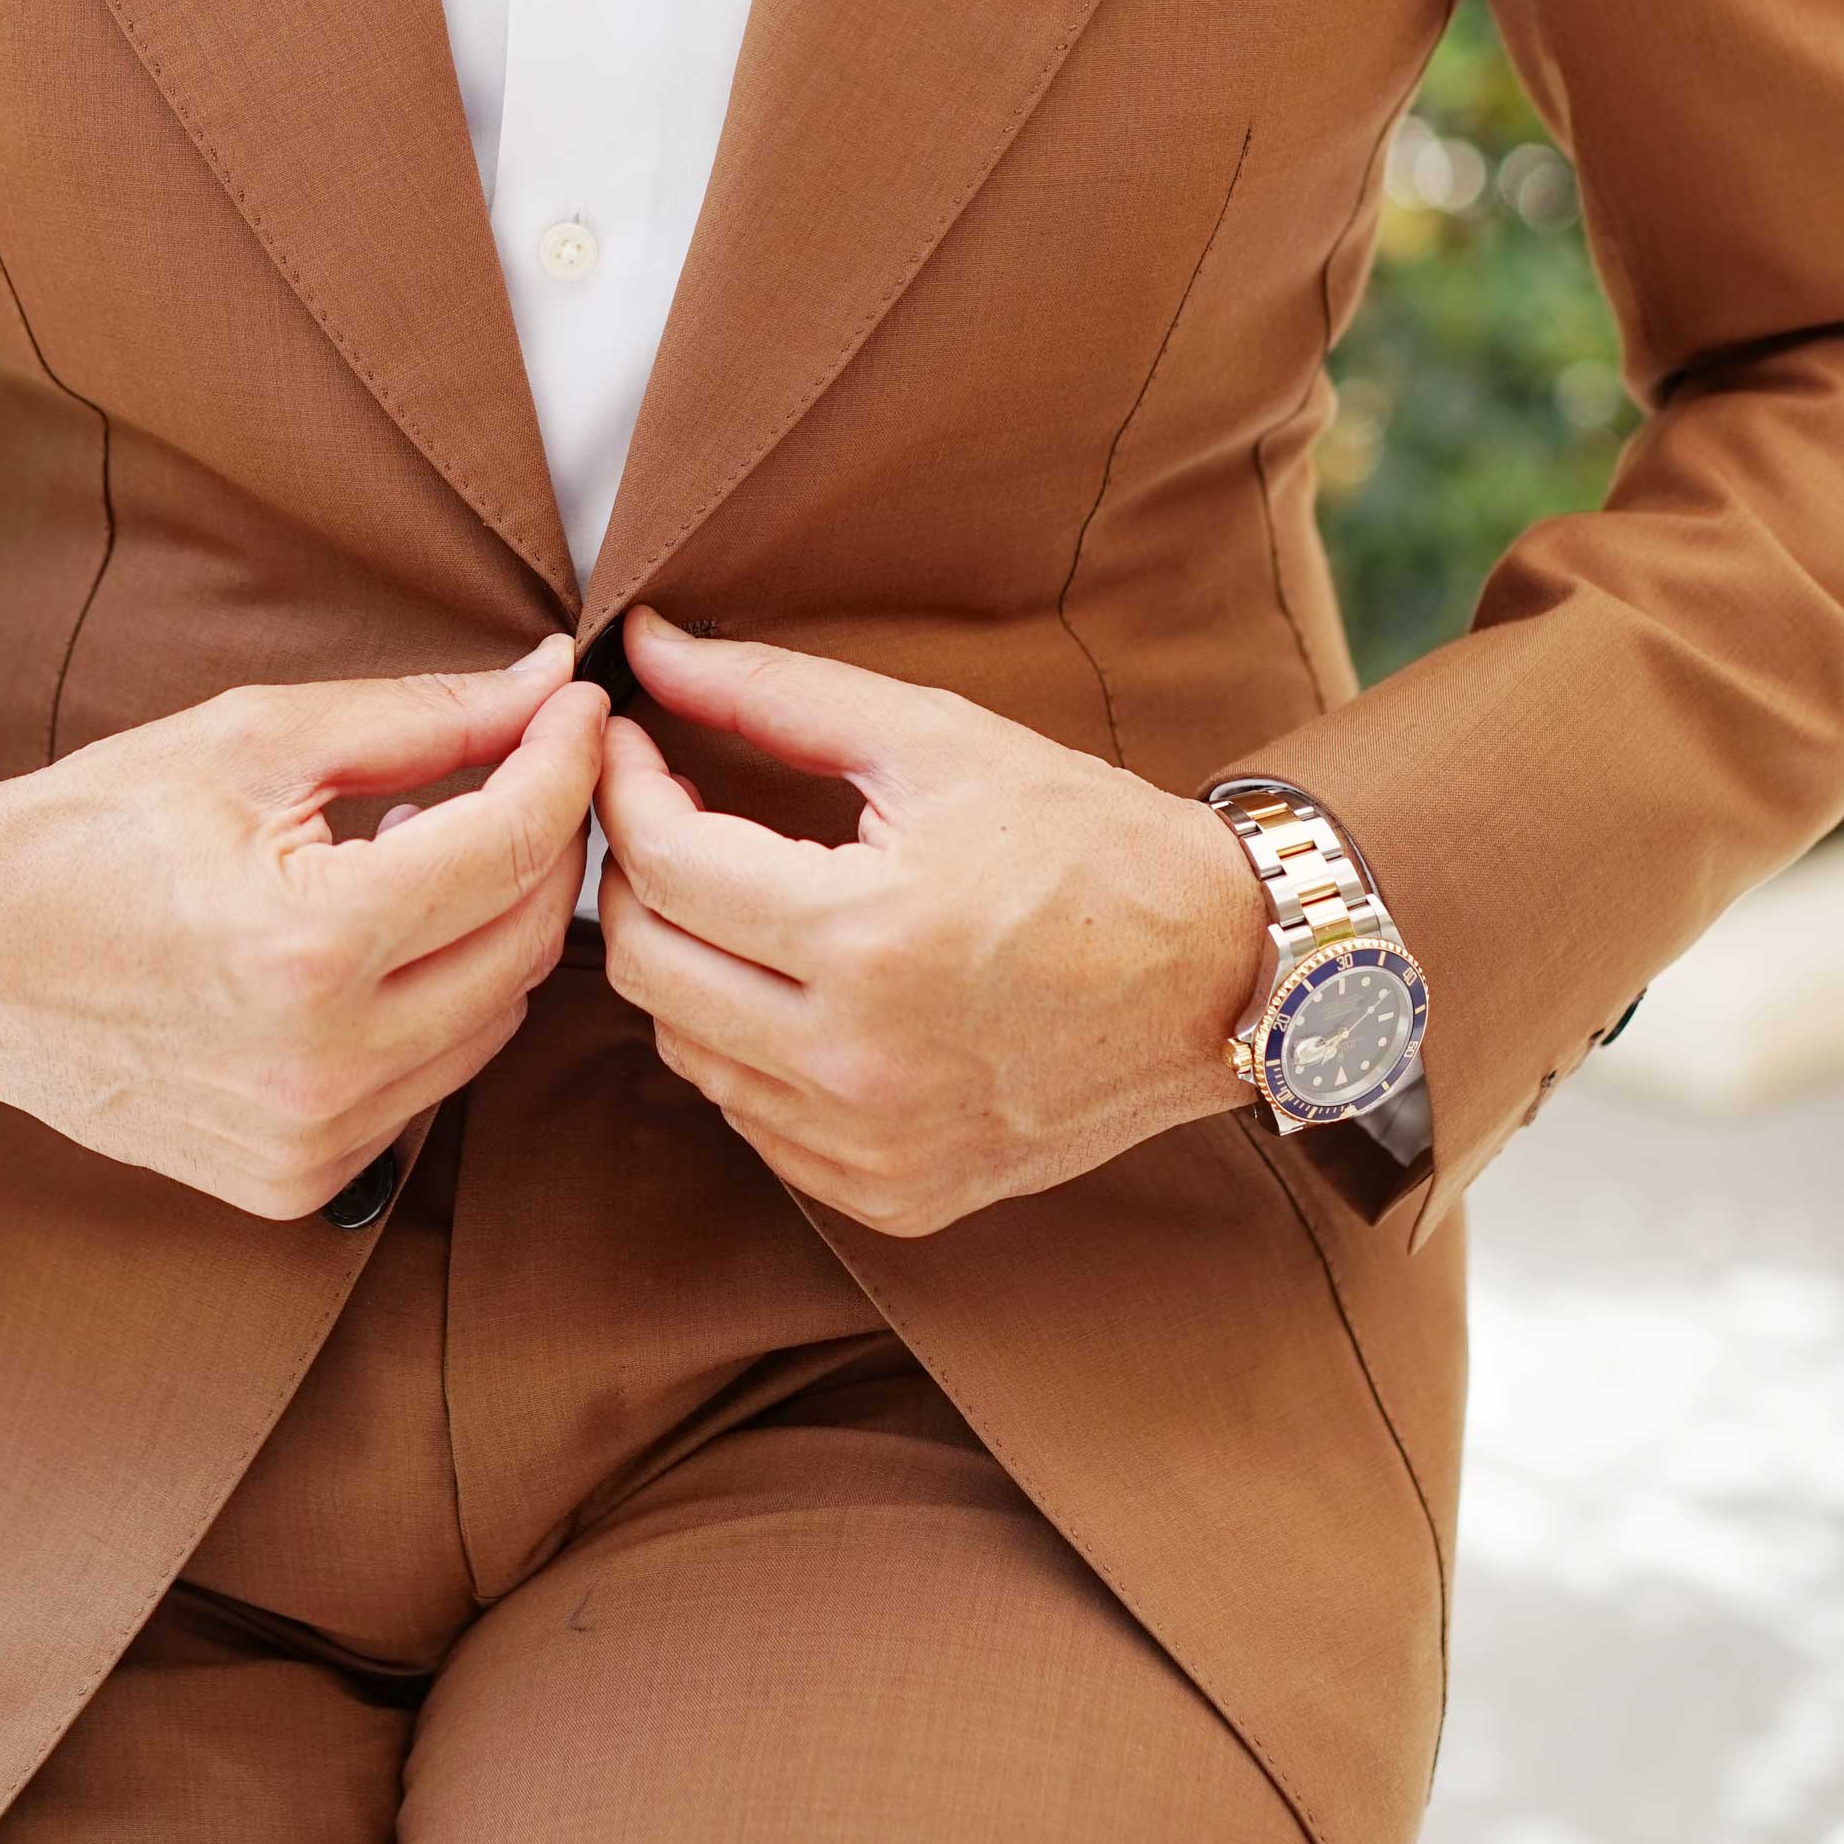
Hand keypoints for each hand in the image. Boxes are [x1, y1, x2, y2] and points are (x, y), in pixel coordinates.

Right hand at [0, 637, 605, 1219]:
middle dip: (545, 838)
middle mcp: (323, 1065)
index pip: (514, 844)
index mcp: (309, 946)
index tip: (575, 705)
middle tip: (523, 762)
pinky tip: (383, 935)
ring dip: (497, 924)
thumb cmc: (93, 828)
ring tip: (435, 845)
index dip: (565, 759)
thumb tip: (548, 685)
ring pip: (499, 1017)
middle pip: (530, 938)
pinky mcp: (298, 1183)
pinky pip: (433, 1079)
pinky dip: (440, 999)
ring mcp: (313, 1141)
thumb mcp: (254, 740)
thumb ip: (422, 718)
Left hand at [594, 607, 1263, 1236]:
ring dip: (684, 960)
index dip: (622, 790)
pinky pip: (753, 1119)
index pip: (665, 866)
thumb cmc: (1086, 840)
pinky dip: (745, 1046)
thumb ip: (773, 692)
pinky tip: (793, 984)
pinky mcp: (892, 1196)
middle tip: (663, 812)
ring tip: (733, 892)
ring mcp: (872, 1147)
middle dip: (631, 876)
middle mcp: (858, 1064)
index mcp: (867, 940)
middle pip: (645, 969)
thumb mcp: (935, 739)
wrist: (1221, 976)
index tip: (629, 743)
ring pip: (686, 1050)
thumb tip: (650, 647)